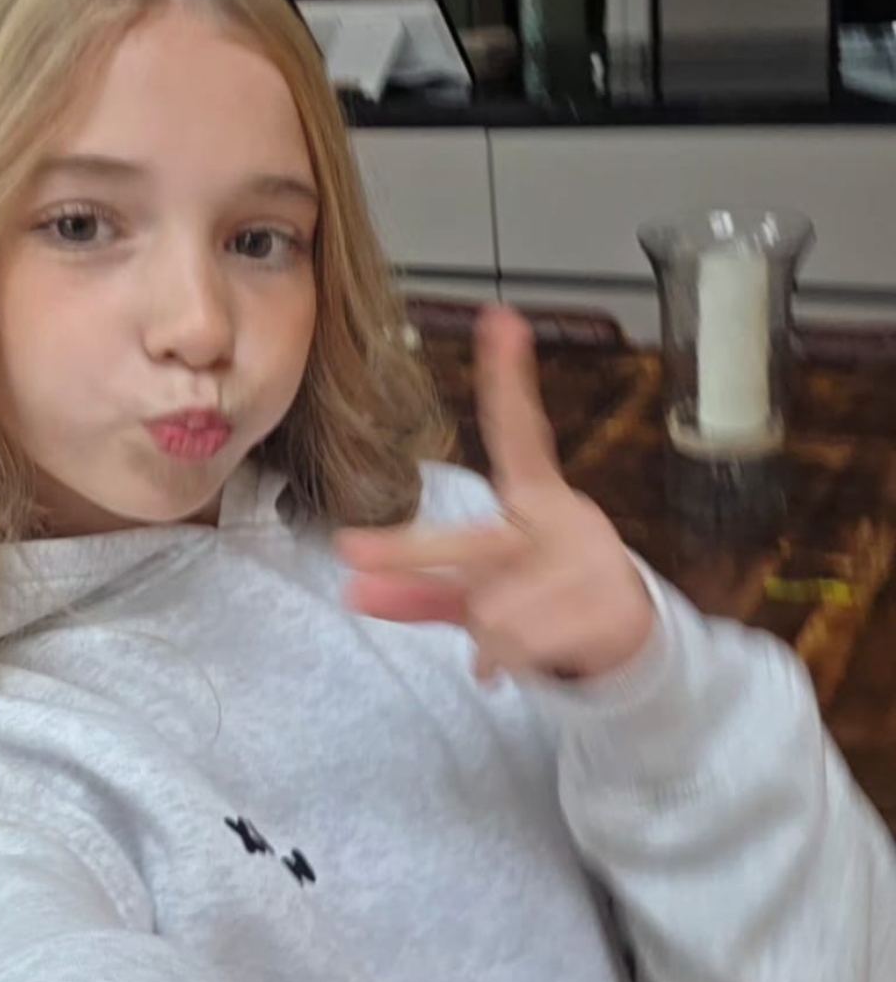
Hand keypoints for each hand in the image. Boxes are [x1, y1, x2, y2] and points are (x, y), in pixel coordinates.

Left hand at [335, 303, 655, 683]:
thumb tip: (351, 592)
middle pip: (473, 540)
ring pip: (491, 613)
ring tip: (525, 634)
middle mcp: (557, 520)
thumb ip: (419, 589)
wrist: (630, 637)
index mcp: (535, 500)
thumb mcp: (479, 591)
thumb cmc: (547, 597)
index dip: (508, 378)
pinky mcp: (608, 605)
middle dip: (411, 553)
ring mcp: (585, 562)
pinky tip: (544, 651)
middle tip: (352, 554)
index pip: (518, 433)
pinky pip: (520, 646)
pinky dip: (515, 662)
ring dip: (492, 638)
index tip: (500, 319)